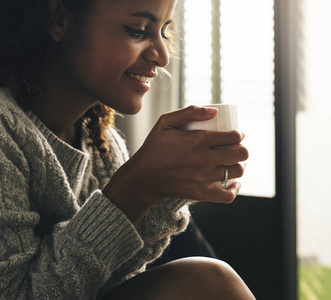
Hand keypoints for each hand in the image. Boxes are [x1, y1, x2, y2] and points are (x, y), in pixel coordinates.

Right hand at [103, 106, 248, 223]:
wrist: (143, 177)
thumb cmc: (154, 147)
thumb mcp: (165, 122)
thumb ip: (190, 112)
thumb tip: (215, 111)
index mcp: (198, 140)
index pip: (234, 137)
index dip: (239, 134)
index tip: (236, 135)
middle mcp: (204, 159)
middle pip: (241, 154)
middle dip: (242, 149)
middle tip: (235, 148)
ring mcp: (203, 178)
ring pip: (237, 172)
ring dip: (239, 166)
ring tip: (232, 163)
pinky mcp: (200, 194)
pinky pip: (227, 195)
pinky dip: (234, 189)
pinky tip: (233, 183)